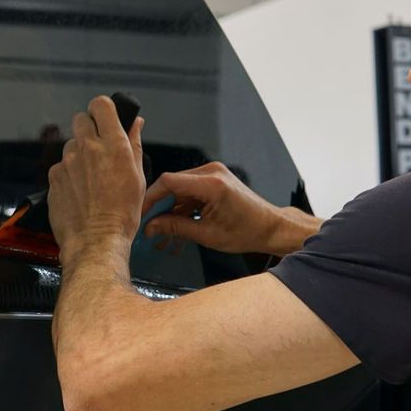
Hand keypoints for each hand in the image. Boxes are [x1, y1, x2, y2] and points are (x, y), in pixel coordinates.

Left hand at [48, 96, 145, 264]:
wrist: (96, 241)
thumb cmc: (122, 213)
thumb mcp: (138, 177)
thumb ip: (134, 144)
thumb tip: (135, 123)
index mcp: (113, 144)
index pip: (101, 104)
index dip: (104, 110)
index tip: (108, 120)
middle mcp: (87, 147)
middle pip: (81, 118)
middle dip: (90, 127)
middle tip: (99, 147)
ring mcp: (67, 161)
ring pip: (71, 144)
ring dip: (79, 152)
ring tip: (90, 176)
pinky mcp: (53, 177)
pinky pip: (61, 165)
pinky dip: (69, 173)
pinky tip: (79, 190)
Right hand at [142, 162, 284, 254]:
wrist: (270, 227)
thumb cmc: (247, 231)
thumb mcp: (207, 235)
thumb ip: (176, 228)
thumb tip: (151, 227)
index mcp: (211, 184)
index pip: (168, 182)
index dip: (150, 198)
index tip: (141, 213)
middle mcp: (212, 173)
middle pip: (172, 185)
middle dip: (159, 208)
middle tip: (148, 228)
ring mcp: (213, 174)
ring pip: (180, 191)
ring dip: (171, 212)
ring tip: (163, 237)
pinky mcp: (214, 180)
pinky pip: (190, 192)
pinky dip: (183, 209)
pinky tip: (177, 229)